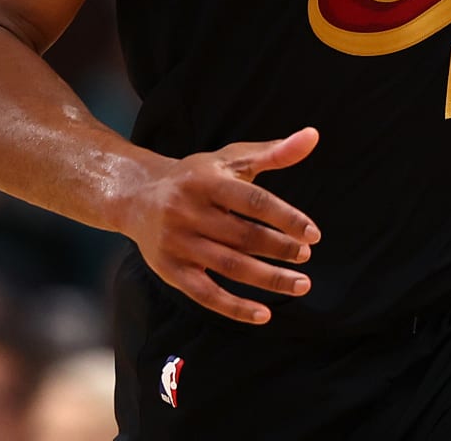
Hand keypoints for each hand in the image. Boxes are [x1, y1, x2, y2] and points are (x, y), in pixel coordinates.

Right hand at [122, 127, 321, 323]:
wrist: (137, 196)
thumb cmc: (196, 177)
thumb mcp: (231, 160)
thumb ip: (274, 152)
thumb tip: (313, 136)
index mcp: (207, 181)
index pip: (253, 201)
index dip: (286, 218)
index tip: (313, 234)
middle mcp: (189, 212)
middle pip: (243, 236)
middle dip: (279, 248)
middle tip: (305, 256)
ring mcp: (178, 243)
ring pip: (230, 266)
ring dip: (268, 279)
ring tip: (300, 284)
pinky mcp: (170, 270)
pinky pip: (205, 294)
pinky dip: (235, 307)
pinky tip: (263, 314)